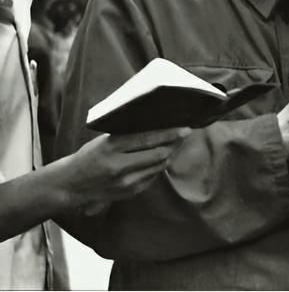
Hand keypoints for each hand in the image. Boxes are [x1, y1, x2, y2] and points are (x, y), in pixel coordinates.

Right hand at [54, 127, 190, 211]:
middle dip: (175, 143)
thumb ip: (128, 136)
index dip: (169, 133)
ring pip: (159, 166)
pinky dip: (159, 165)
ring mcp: (126, 183)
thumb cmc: (89, 156)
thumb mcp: (104, 141)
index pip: (147, 139)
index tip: (185, 128)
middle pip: (159, 154)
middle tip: (184, 134)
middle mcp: (119, 167)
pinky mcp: (131, 193)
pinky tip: (160, 157)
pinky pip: (153, 177)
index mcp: (111, 148)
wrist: (72, 185)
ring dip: (169, 154)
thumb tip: (158, 127)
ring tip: (175, 143)